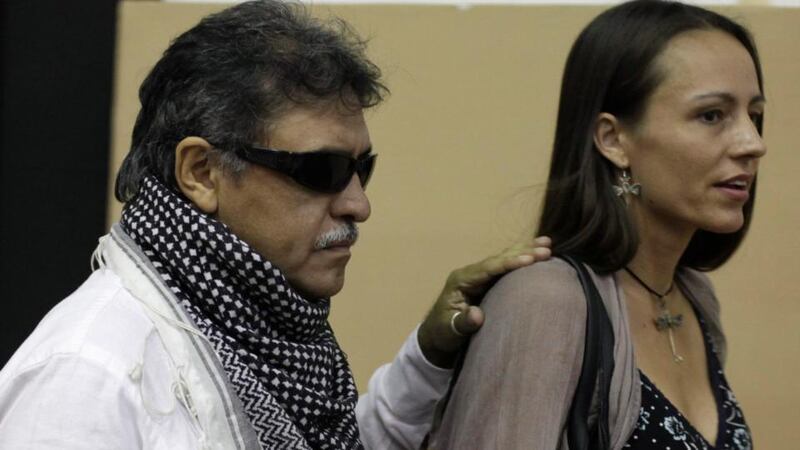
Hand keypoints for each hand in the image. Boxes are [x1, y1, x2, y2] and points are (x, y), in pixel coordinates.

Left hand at [417, 236, 551, 367]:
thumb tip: (477, 314)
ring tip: (548, 243)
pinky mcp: (487, 282)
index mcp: (462, 280)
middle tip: (547, 250)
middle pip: (500, 258)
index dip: (509, 263)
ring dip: (526, 250)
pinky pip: (506, 267)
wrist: (438, 335)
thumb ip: (463, 322)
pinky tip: (537, 253)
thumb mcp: (450, 330)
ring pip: (505, 258)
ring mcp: (479, 276)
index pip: (489, 267)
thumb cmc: (443, 332)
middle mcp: (471, 273)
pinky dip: (522, 258)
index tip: (529, 259)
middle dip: (523, 252)